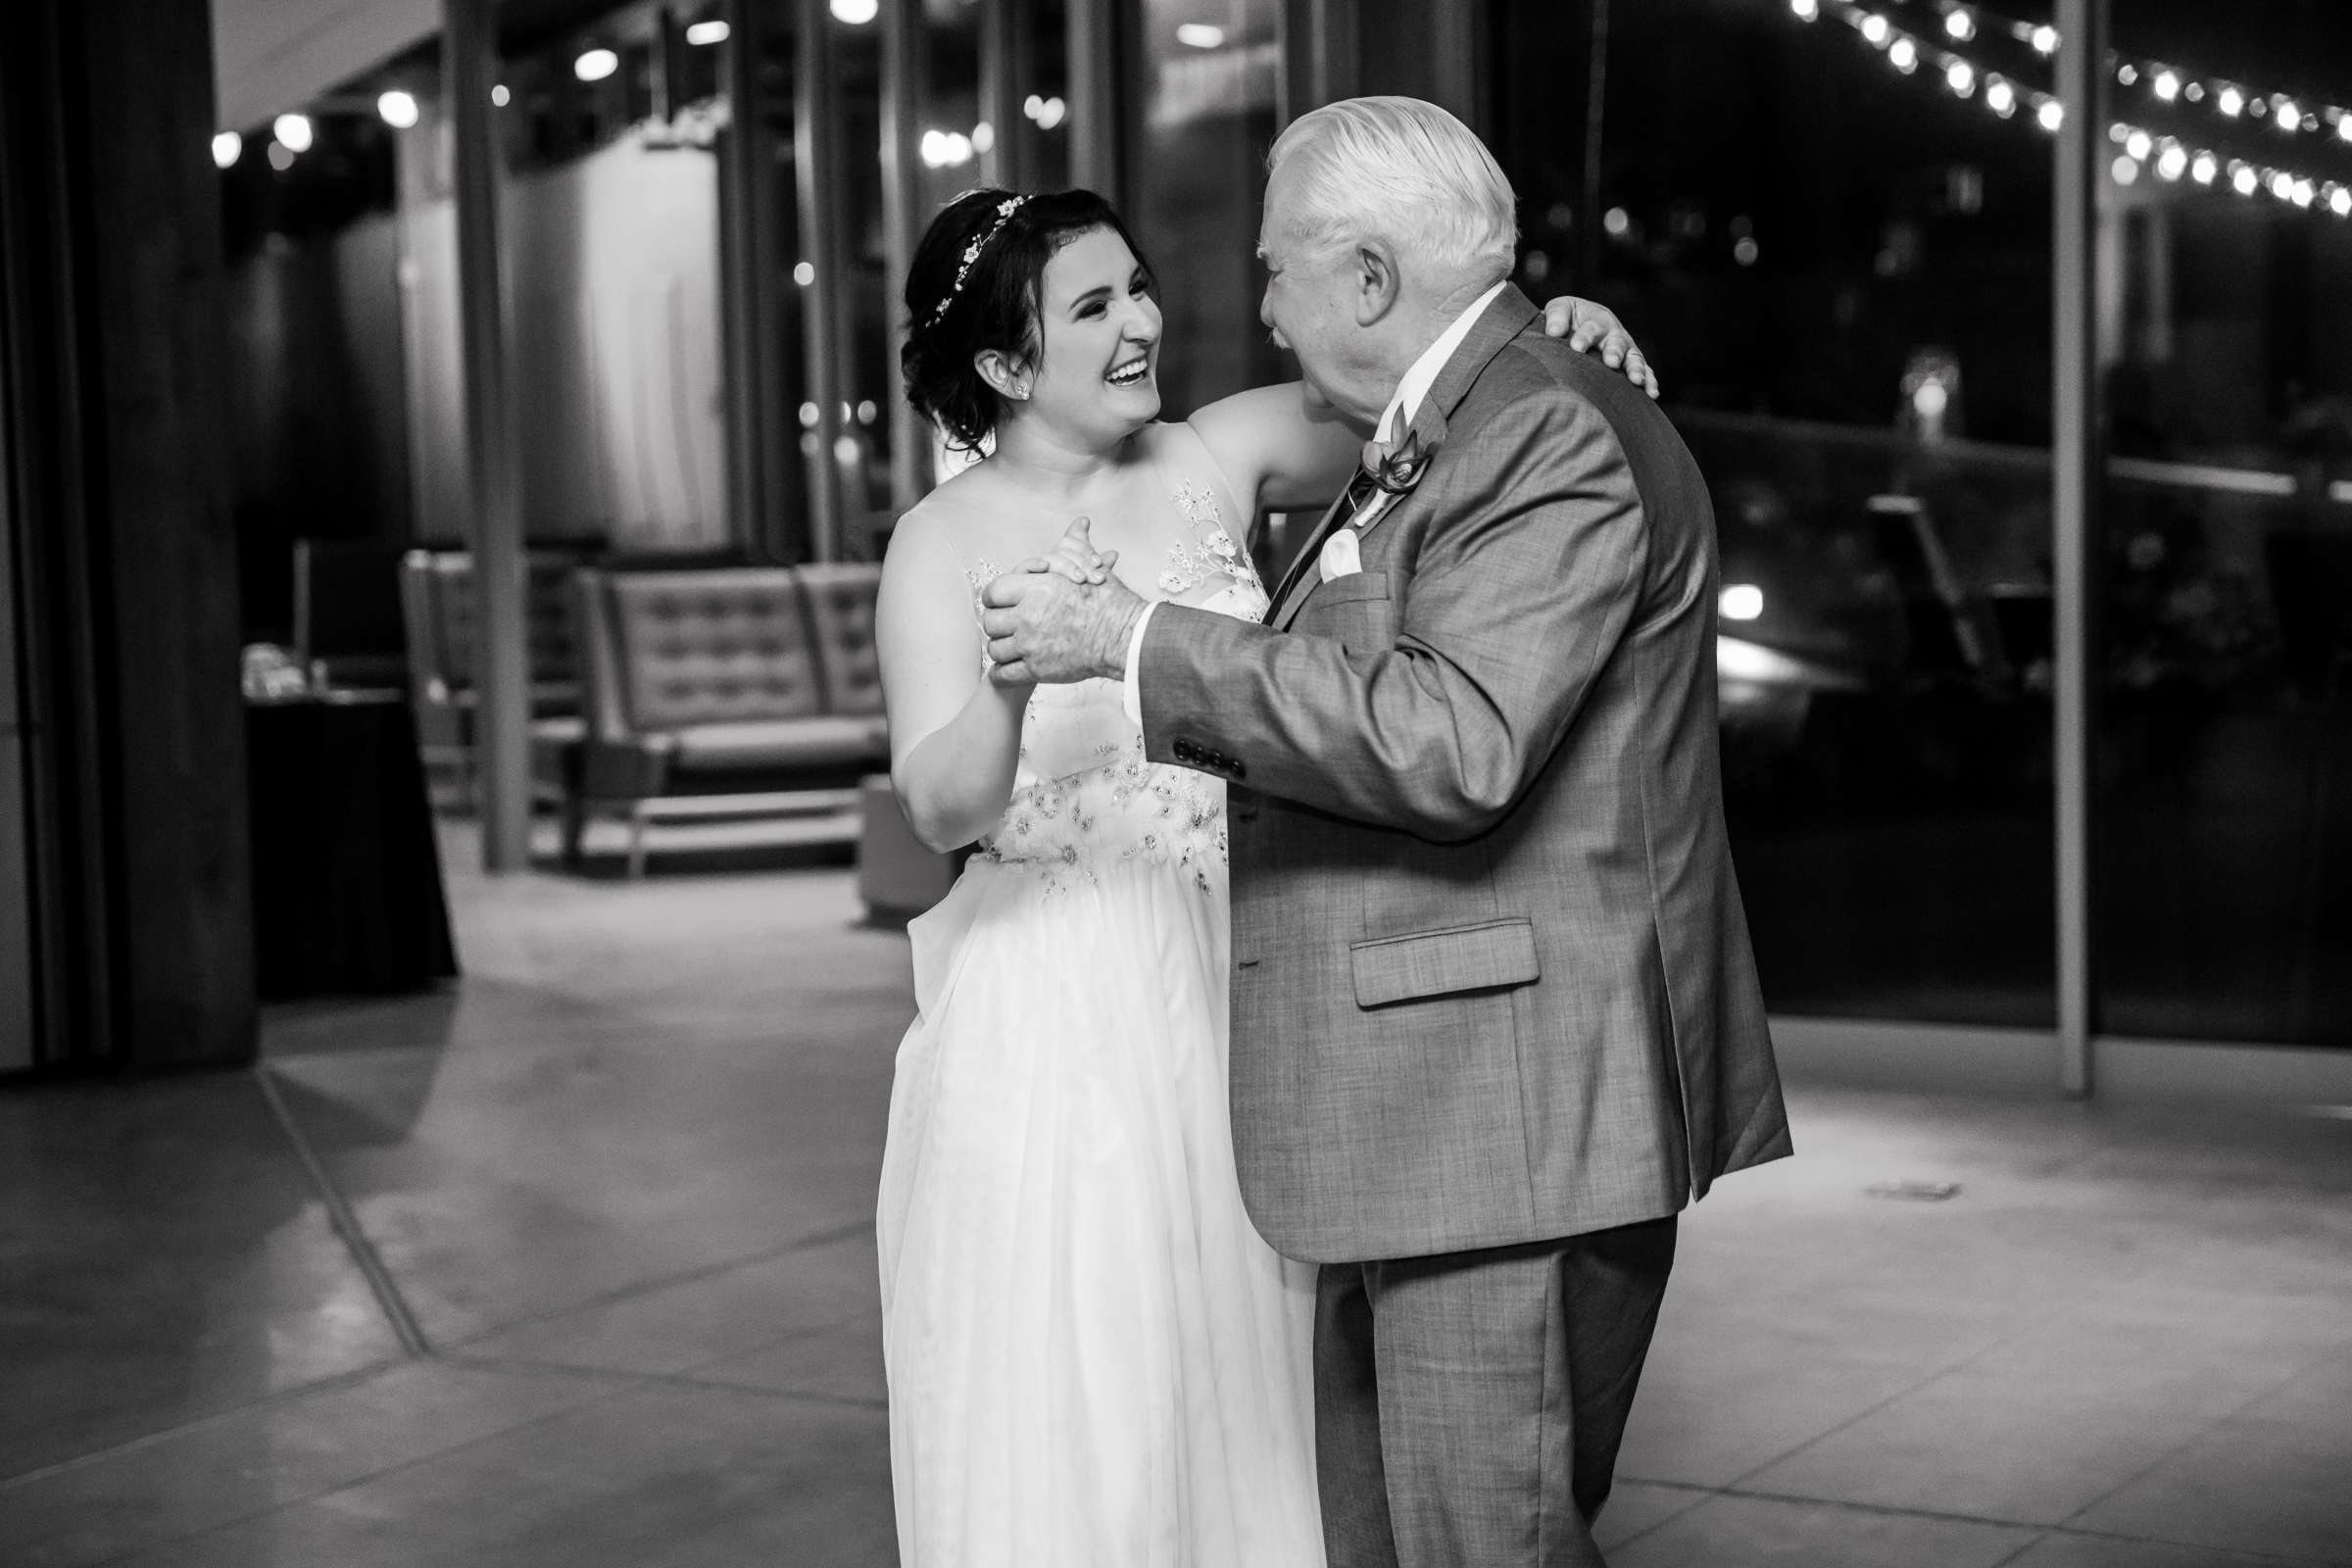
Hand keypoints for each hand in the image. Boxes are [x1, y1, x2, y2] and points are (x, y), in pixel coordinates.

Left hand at [979, 519, 1147, 685]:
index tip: (1001, 603)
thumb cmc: (1110, 602)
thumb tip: (1079, 523)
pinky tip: (1009, 669)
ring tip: (1010, 647)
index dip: (994, 597)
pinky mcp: (1037, 670)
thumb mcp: (1090, 567)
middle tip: (1005, 626)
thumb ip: (1075, 545)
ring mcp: (1031, 645)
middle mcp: (1028, 617)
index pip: (993, 592)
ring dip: (1001, 648)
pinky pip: (1004, 674)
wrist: (1125, 636)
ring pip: (996, 648)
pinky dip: (1003, 673)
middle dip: (996, 624)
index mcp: (1035, 589)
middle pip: (990, 621)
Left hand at [1540, 296, 1659, 399]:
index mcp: (1596, 319)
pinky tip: (1652, 394)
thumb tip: (1554, 331)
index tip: (1576, 347)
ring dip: (1636, 368)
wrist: (1583, 324)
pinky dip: (1650, 382)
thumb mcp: (1561, 309)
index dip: (1584, 337)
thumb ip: (1557, 316)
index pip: (1591, 328)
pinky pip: (1645, 372)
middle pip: (1617, 342)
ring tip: (1637, 380)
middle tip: (1611, 362)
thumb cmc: (1570, 319)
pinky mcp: (1632, 364)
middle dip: (1615, 352)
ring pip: (1634, 358)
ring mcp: (1626, 350)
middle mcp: (1615, 334)